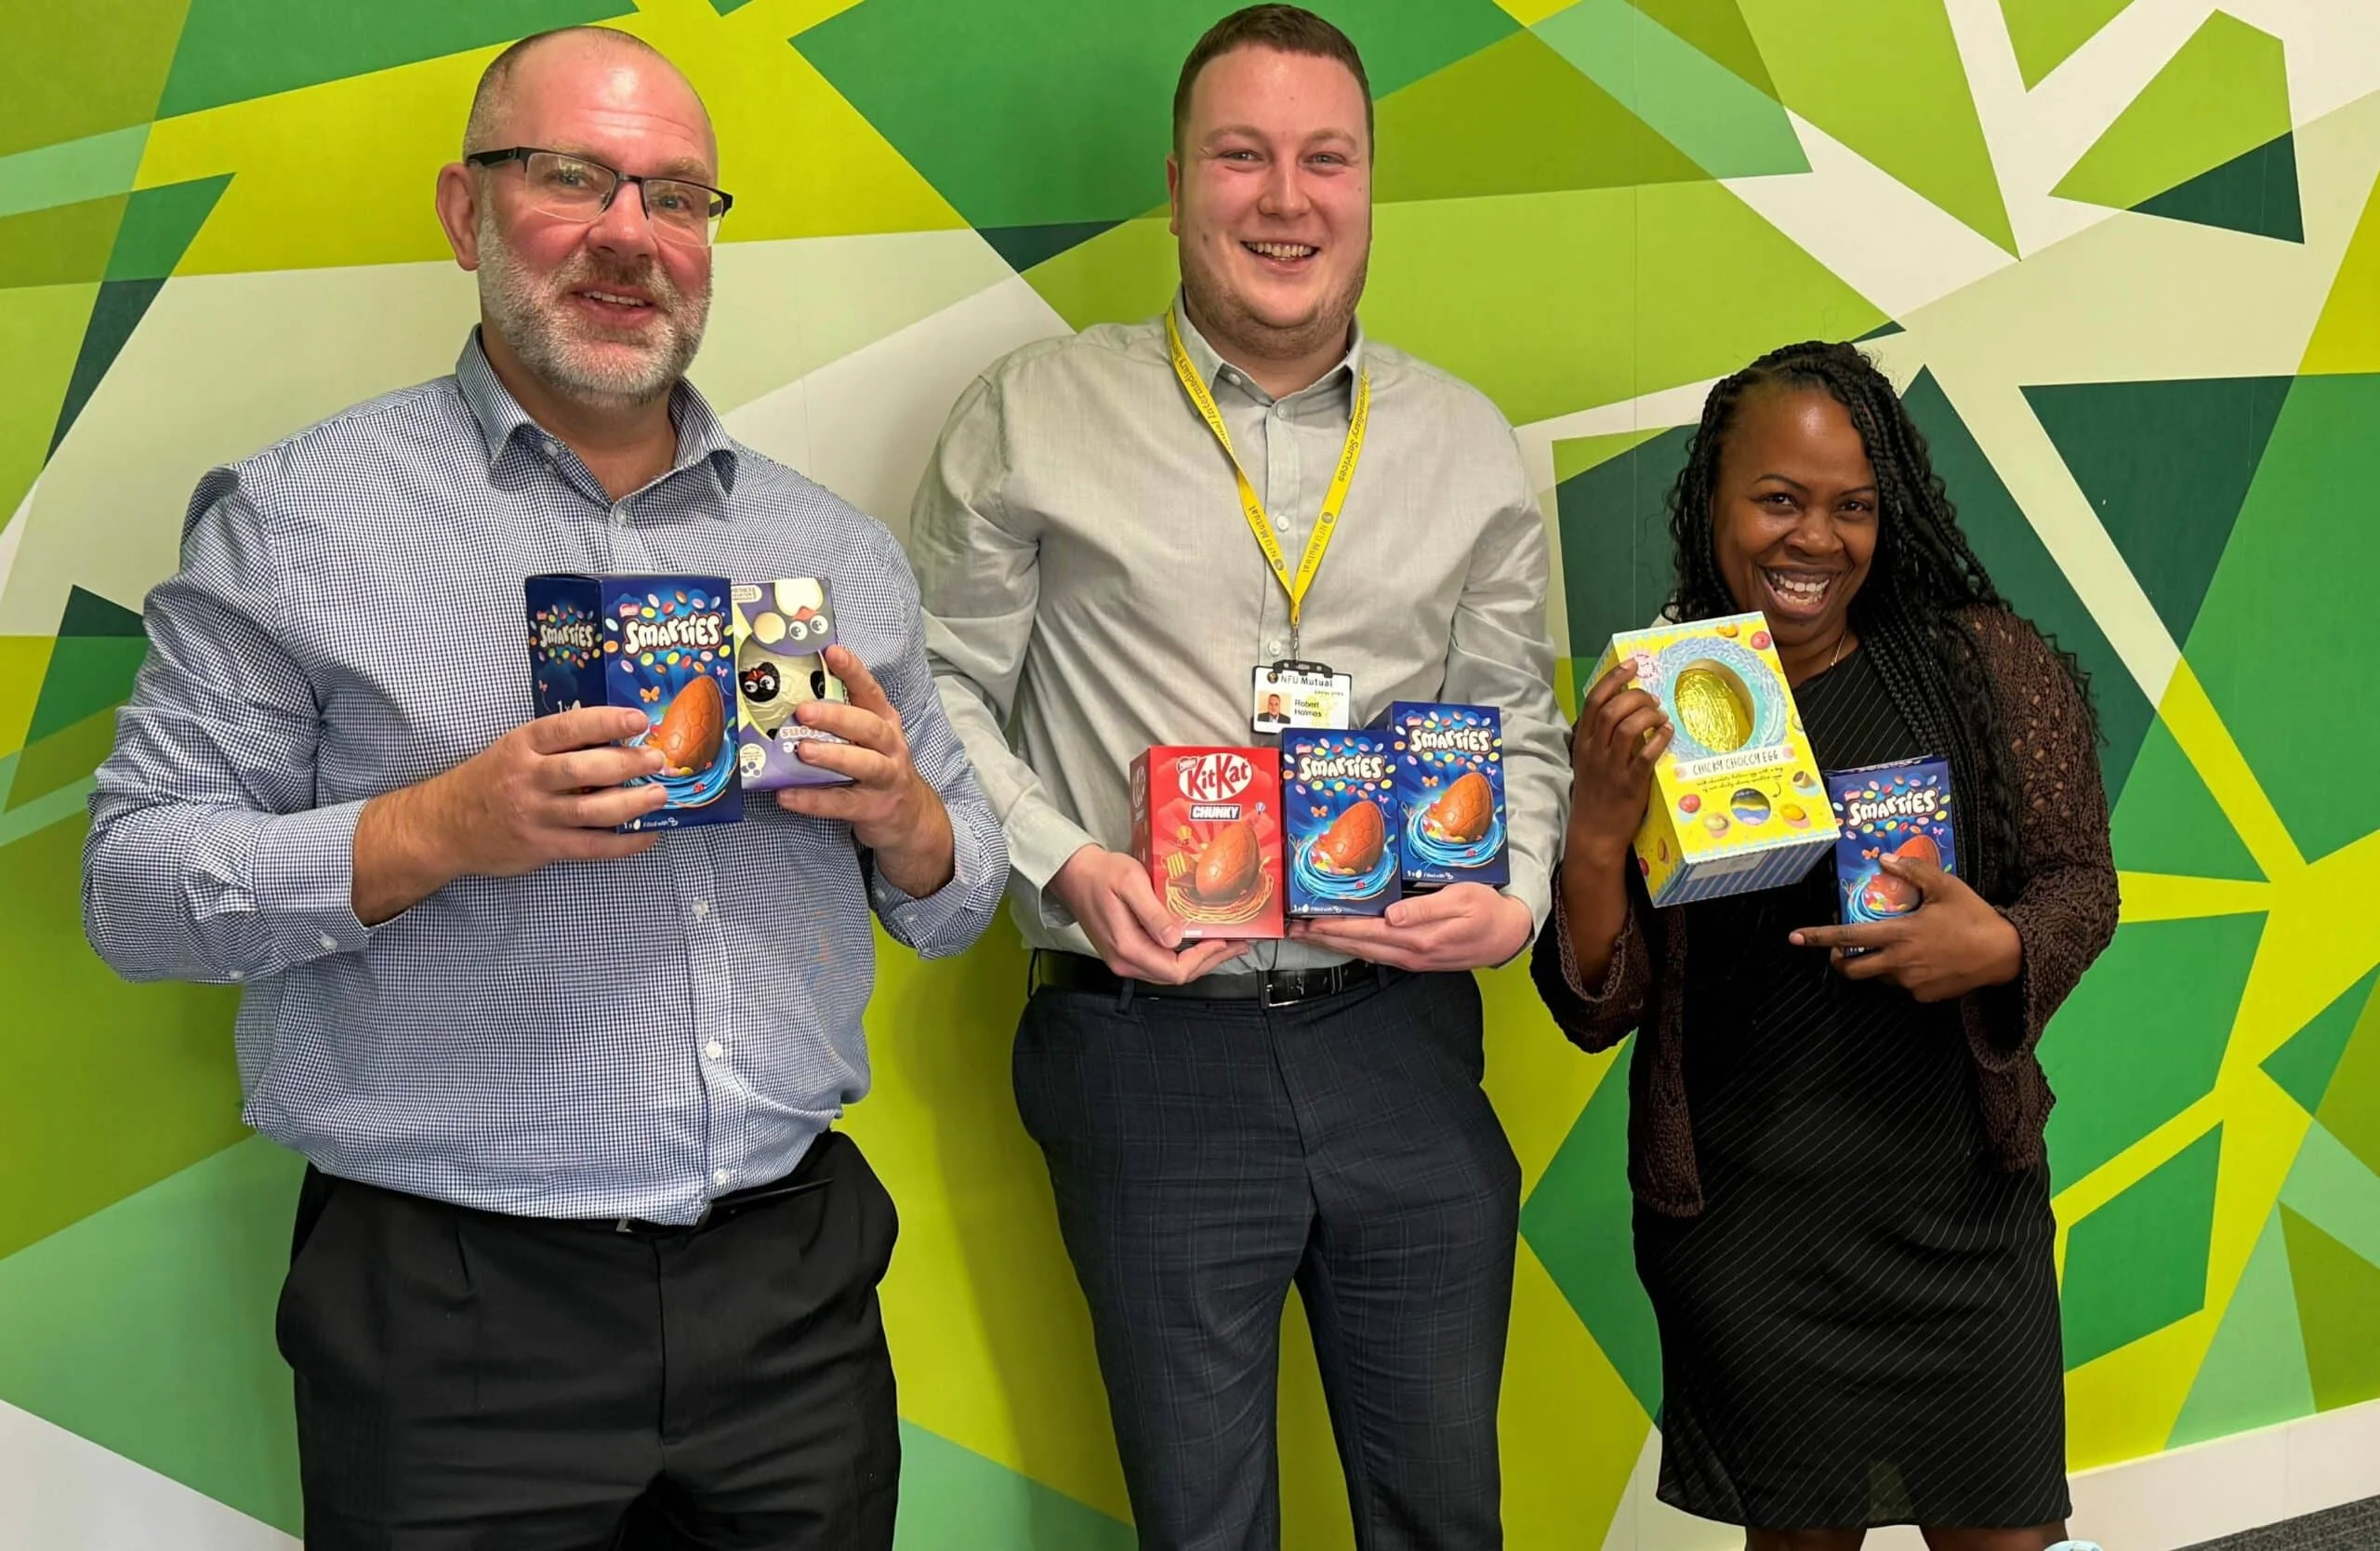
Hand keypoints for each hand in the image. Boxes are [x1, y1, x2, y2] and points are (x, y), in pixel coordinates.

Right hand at [354, 705, 666, 923]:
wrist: (444, 827)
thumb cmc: (488, 781)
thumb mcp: (512, 750)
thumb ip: (555, 745)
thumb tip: (616, 736)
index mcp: (520, 746)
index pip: (566, 728)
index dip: (605, 721)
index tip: (638, 719)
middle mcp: (526, 779)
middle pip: (583, 770)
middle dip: (627, 763)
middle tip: (657, 759)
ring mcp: (533, 816)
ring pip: (591, 810)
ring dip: (632, 803)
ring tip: (659, 795)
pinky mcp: (540, 848)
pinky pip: (590, 847)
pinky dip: (623, 843)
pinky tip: (646, 836)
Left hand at [775, 645, 955, 897]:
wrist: (910, 816)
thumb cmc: (877, 767)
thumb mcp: (867, 739)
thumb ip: (839, 720)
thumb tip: (784, 700)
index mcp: (884, 721)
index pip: (869, 691)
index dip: (852, 671)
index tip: (831, 652)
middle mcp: (890, 746)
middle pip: (868, 727)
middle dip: (837, 717)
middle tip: (803, 711)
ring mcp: (886, 778)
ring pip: (864, 763)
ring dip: (832, 755)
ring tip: (802, 751)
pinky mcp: (874, 807)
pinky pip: (842, 803)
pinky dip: (814, 800)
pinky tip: (786, 796)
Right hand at [1047, 844, 1247, 983]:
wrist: (1074, 874)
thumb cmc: (1101, 874)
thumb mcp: (1131, 884)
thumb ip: (1153, 914)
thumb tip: (1176, 940)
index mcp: (1128, 947)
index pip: (1176, 970)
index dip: (1205, 958)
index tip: (1223, 940)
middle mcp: (1125, 961)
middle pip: (1176, 975)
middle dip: (1210, 961)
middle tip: (1236, 944)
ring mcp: (1124, 960)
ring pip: (1169, 972)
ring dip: (1199, 960)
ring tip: (1224, 944)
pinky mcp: (1125, 952)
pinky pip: (1159, 963)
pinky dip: (1183, 956)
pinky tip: (1196, 942)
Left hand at [1289, 883, 1532, 972]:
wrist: (1508, 935)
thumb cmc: (1486, 910)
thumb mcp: (1461, 900)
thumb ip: (1425, 909)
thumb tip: (1391, 916)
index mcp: (1417, 936)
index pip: (1364, 930)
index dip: (1333, 926)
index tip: (1307, 920)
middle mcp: (1410, 952)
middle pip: (1357, 945)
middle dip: (1324, 936)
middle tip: (1293, 928)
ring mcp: (1412, 958)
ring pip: (1364, 951)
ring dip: (1335, 942)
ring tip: (1309, 933)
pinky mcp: (1416, 958)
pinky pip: (1377, 953)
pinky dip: (1355, 945)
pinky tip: (1343, 939)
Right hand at [1565, 663, 1670, 867]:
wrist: (1594, 833)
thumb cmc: (1595, 795)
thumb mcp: (1588, 762)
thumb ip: (1600, 738)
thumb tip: (1624, 710)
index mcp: (1583, 743)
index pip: (1593, 701)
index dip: (1614, 679)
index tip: (1632, 666)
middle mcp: (1594, 752)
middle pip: (1611, 710)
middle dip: (1635, 696)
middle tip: (1651, 697)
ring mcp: (1612, 768)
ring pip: (1628, 728)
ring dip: (1648, 715)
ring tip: (1660, 715)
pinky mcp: (1630, 784)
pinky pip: (1646, 755)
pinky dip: (1659, 739)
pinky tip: (1668, 733)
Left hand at [1788, 853, 2021, 1002]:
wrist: (2005, 954)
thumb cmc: (1973, 916)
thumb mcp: (1944, 886)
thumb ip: (1912, 871)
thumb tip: (1884, 858)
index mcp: (1900, 934)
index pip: (1848, 938)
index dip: (1818, 938)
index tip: (1794, 938)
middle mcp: (1900, 963)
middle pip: (1852, 970)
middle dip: (1838, 961)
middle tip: (1840, 950)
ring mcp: (1911, 983)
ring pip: (1878, 977)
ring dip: (1875, 965)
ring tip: (1894, 946)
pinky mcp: (1925, 997)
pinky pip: (1902, 986)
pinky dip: (1902, 974)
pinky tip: (1922, 959)